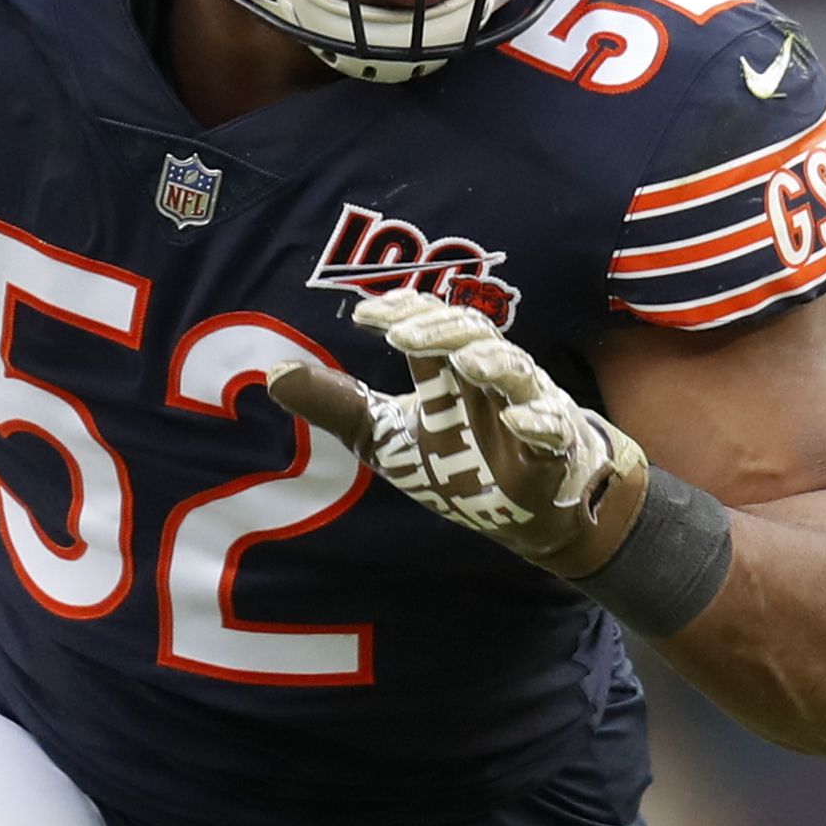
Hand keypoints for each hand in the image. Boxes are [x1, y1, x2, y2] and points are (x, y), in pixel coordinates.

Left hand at [266, 288, 649, 575]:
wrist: (521, 514)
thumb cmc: (456, 463)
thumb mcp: (384, 436)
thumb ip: (336, 404)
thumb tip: (273, 374)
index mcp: (449, 367)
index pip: (430, 322)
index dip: (402, 312)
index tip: (363, 316)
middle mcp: (488, 378)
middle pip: (472, 334)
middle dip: (439, 330)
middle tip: (400, 334)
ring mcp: (525, 407)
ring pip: (515, 371)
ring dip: (492, 362)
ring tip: (465, 363)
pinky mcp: (552, 450)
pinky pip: (551, 429)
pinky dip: (539, 422)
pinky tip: (519, 421)